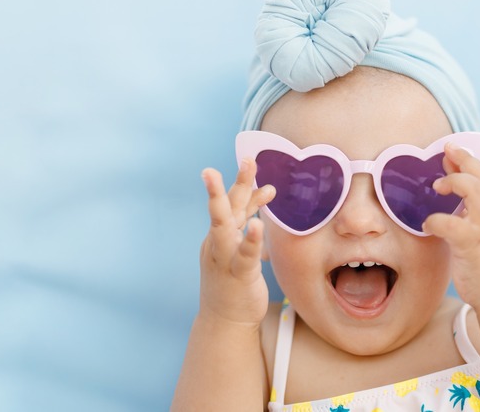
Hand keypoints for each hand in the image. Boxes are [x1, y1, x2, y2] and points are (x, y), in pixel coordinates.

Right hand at [199, 160, 275, 325]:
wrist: (224, 321)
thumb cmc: (233, 281)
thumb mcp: (238, 249)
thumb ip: (248, 225)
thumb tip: (262, 199)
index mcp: (219, 235)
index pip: (231, 204)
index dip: (242, 184)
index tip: (252, 161)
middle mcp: (217, 242)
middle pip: (225, 206)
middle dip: (236, 182)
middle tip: (248, 159)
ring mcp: (223, 258)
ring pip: (225, 226)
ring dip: (235, 204)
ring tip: (255, 185)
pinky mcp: (236, 275)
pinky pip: (244, 255)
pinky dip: (251, 239)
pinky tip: (259, 225)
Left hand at [422, 143, 479, 308]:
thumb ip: (471, 222)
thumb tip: (451, 209)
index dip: (470, 162)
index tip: (453, 150)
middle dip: (465, 160)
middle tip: (446, 152)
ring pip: (478, 193)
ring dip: (456, 183)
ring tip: (438, 186)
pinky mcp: (473, 246)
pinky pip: (453, 225)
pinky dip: (437, 220)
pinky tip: (428, 224)